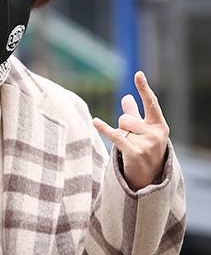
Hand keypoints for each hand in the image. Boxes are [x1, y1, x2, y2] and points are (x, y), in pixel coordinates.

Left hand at [92, 70, 169, 190]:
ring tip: (129, 148)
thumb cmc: (145, 152)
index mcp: (160, 126)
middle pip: (127, 117)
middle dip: (123, 126)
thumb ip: (134, 114)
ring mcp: (147, 144)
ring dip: (120, 135)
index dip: (144, 88)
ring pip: (122, 127)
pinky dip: (104, 128)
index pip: (151, 103)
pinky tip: (95, 121)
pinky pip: (116, 136)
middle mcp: (156, 134)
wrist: (147, 180)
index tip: (138, 74)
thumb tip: (126, 96)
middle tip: (131, 141)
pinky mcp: (135, 153)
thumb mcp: (143, 132)